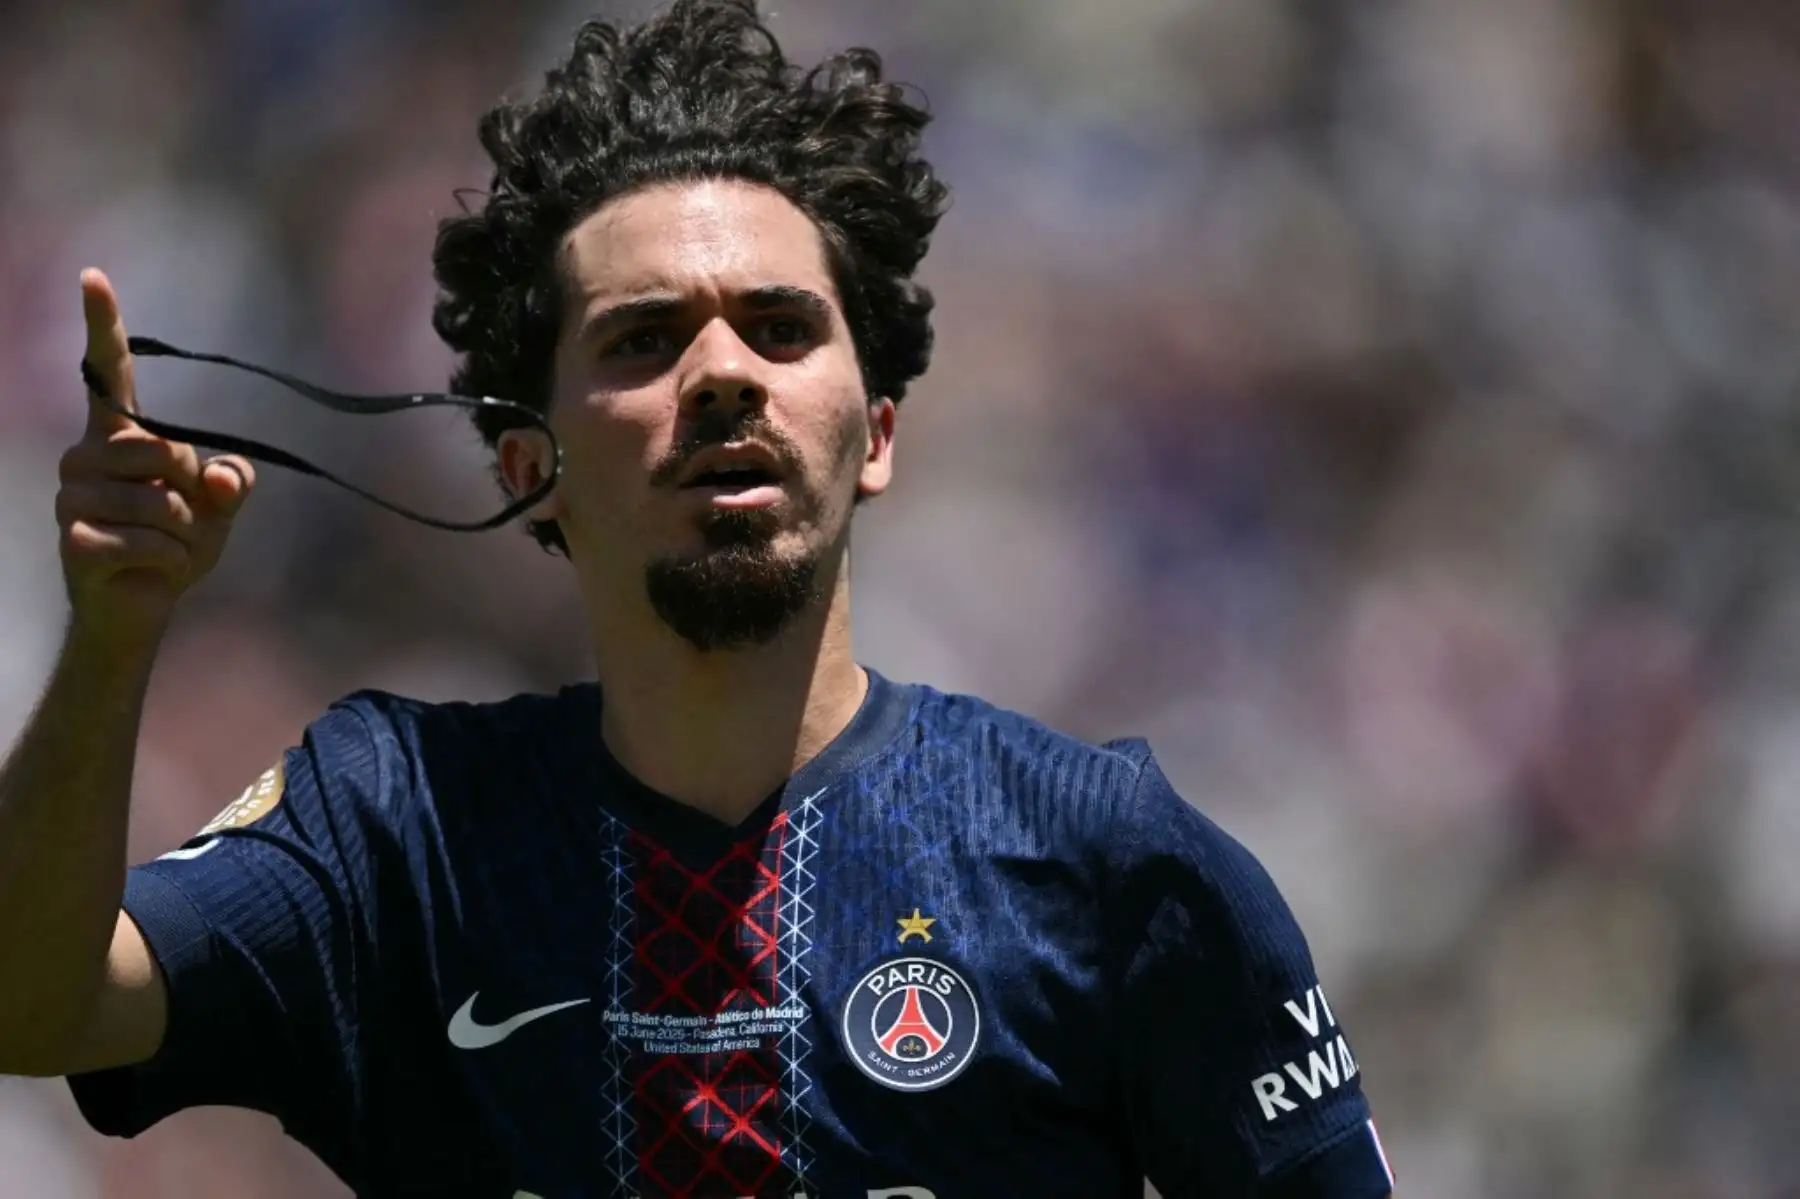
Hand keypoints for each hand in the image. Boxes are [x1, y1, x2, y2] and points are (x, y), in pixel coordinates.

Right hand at [56, 269, 255, 652]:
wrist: (143, 605)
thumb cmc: (177, 543)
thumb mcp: (219, 506)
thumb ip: (233, 480)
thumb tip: (225, 476)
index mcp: (119, 436)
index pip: (108, 372)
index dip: (103, 325)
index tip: (94, 275)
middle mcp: (86, 456)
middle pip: (161, 449)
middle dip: (189, 488)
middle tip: (178, 516)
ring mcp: (72, 497)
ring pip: (160, 502)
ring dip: (184, 533)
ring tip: (166, 545)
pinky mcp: (74, 539)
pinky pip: (148, 541)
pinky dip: (169, 560)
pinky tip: (153, 568)